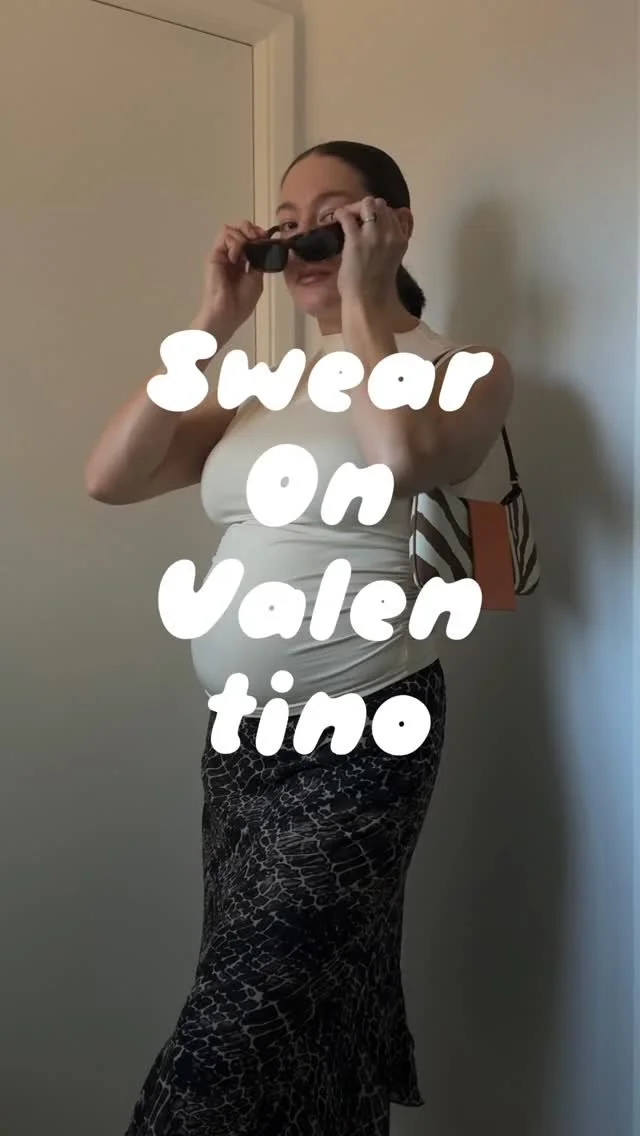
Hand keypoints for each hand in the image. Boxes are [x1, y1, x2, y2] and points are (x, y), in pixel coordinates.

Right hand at [194, 220, 266, 335]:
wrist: (227, 313)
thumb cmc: (241, 302)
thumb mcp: (256, 279)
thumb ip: (258, 262)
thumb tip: (263, 246)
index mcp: (242, 261)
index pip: (248, 237)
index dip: (257, 233)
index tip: (265, 237)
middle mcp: (231, 255)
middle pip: (238, 228)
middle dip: (250, 228)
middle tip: (257, 236)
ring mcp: (222, 254)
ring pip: (230, 229)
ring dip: (242, 234)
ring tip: (247, 247)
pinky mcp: (214, 255)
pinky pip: (224, 237)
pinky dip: (234, 242)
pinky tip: (237, 257)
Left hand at [334, 196, 408, 309]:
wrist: (368, 301)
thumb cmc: (378, 285)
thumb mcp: (392, 259)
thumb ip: (392, 241)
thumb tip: (386, 228)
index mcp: (401, 240)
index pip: (395, 213)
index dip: (381, 215)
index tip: (370, 222)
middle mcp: (391, 234)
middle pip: (381, 205)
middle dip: (368, 209)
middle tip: (357, 220)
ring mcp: (373, 236)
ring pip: (367, 204)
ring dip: (355, 208)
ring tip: (348, 218)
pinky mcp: (355, 240)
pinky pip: (347, 215)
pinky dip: (341, 214)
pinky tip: (337, 219)